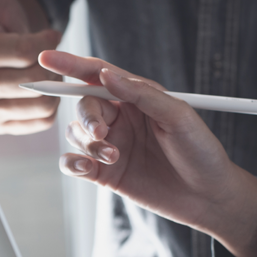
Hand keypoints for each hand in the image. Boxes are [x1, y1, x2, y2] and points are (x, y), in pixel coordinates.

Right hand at [0, 0, 62, 134]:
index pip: (25, 53)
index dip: (47, 42)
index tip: (50, 34)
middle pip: (35, 81)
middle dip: (51, 66)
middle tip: (50, 57)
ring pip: (42, 104)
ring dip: (54, 86)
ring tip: (47, 72)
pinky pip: (42, 121)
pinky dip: (51, 105)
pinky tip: (41, 88)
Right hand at [40, 51, 256, 256]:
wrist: (209, 198)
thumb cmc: (201, 152)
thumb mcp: (179, 116)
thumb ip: (143, 94)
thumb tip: (108, 75)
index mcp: (138, 97)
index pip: (99, 75)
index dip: (71, 65)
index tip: (47, 58)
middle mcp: (122, 118)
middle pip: (84, 105)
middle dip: (87, 117)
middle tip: (102, 134)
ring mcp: (111, 146)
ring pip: (76, 134)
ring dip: (87, 144)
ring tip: (114, 157)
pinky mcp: (106, 174)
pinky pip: (73, 163)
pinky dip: (72, 163)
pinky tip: (87, 168)